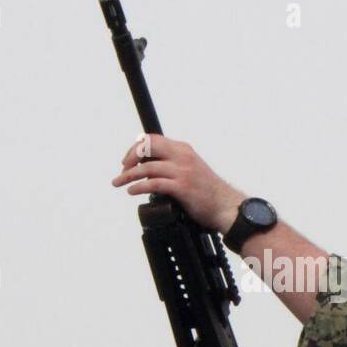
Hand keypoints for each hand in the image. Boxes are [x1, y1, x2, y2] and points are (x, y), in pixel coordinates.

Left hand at [112, 133, 246, 232]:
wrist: (226, 206)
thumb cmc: (209, 192)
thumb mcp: (191, 169)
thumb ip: (173, 165)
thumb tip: (149, 170)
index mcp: (183, 150)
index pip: (153, 139)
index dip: (136, 148)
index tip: (128, 160)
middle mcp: (182, 157)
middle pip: (148, 147)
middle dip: (131, 157)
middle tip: (123, 169)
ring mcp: (183, 172)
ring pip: (147, 168)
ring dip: (128, 175)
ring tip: (120, 182)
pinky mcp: (182, 187)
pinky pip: (154, 184)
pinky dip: (139, 187)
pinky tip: (132, 191)